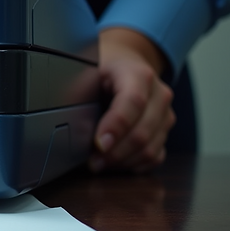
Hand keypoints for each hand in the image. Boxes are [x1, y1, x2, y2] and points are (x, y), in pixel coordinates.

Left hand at [90, 27, 175, 173]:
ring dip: (122, 161)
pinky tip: (115, 163)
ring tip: (99, 164)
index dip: (116, 126)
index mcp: (138, 74)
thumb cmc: (104, 71)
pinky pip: (155, 156)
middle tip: (92, 161)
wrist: (126, 65)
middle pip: (142, 130)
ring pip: (150, 148)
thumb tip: (65, 120)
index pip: (133, 102)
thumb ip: (79, 92)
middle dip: (115, 152)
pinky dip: (134, 165)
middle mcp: (158, 94)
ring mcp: (165, 114)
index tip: (98, 144)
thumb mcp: (87, 71)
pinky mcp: (164, 131)